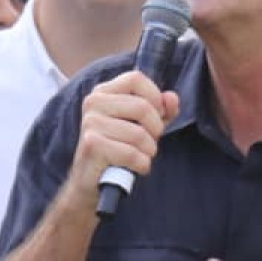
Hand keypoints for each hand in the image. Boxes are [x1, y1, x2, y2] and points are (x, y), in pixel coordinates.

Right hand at [61, 70, 180, 213]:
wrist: (90, 181)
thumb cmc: (119, 149)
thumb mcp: (142, 125)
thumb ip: (161, 110)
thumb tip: (172, 98)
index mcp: (103, 92)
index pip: (136, 79)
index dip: (155, 98)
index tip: (157, 116)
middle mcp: (93, 102)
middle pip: (143, 107)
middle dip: (156, 130)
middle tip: (149, 143)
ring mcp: (91, 123)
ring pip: (140, 134)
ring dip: (149, 151)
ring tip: (140, 156)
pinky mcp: (92, 145)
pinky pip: (132, 154)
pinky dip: (142, 165)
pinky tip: (134, 167)